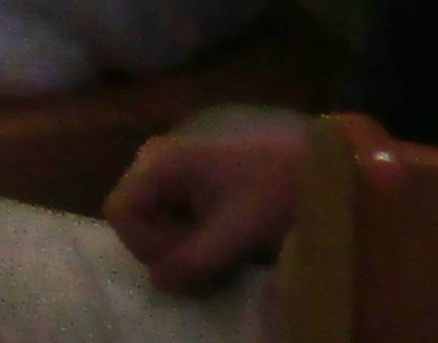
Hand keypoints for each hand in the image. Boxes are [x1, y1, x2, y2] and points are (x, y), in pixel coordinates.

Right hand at [102, 123, 306, 292]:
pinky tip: (225, 232)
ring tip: (220, 246)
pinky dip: (193, 227)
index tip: (187, 256)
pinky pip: (175, 206)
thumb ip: (191, 261)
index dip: (145, 244)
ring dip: (181, 238)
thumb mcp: (233, 234)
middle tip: (207, 256)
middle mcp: (156, 156)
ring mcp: (175, 161)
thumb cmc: (272, 190)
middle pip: (136, 213)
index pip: (120, 212)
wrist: (317, 160)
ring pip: (156, 212)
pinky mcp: (195, 170)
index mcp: (158, 163)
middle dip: (165, 243)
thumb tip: (158, 282)